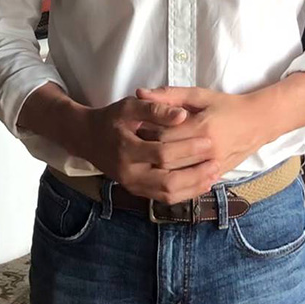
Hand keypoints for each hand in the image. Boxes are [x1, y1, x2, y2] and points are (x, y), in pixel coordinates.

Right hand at [75, 96, 219, 203]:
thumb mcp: (129, 106)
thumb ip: (155, 109)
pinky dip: (184, 193)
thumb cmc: (112, 119)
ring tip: (213, 175)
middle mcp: (129, 173)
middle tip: (216, 160)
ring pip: (167, 193)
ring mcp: (132, 185)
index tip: (208, 141)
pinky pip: (164, 198)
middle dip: (194, 171)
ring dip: (193, 186)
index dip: (187, 148)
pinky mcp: (137, 191)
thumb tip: (181, 115)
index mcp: (126, 149)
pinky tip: (200, 184)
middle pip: (167, 179)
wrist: (88, 139)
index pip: (162, 153)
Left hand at [135, 86, 265, 177]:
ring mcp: (213, 165)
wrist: (258, 122)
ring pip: (175, 174)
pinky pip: (189, 184)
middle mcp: (208, 149)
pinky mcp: (216, 175)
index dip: (146, 132)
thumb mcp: (200, 95)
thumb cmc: (227, 105)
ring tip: (146, 157)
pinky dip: (173, 179)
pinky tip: (164, 171)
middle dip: (149, 152)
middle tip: (137, 144)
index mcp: (202, 126)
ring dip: (158, 167)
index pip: (164, 135)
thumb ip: (170, 95)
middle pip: (167, 157)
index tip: (135, 127)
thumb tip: (140, 92)